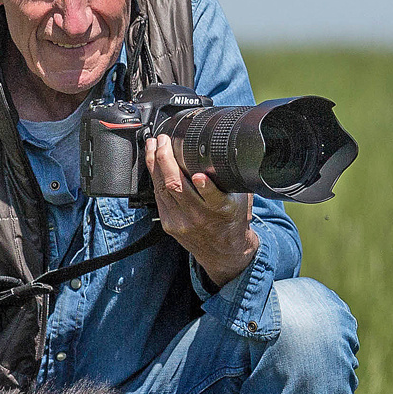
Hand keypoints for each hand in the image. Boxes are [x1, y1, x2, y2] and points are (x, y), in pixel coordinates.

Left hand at [146, 134, 258, 287]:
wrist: (224, 252)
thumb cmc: (232, 221)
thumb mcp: (241, 198)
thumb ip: (232, 177)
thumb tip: (228, 149)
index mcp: (223, 210)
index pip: (214, 199)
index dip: (205, 187)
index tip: (200, 176)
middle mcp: (200, 217)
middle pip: (177, 187)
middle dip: (165, 159)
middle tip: (163, 140)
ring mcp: (181, 221)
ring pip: (162, 189)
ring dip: (154, 164)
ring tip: (152, 144)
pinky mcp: (169, 224)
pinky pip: (158, 196)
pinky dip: (153, 176)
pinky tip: (151, 162)